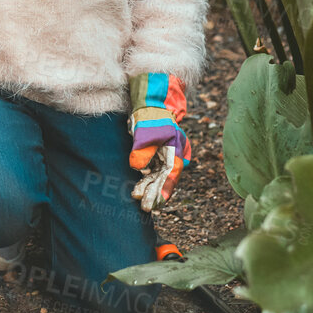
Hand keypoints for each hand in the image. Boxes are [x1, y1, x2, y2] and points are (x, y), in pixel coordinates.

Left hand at [127, 73, 190, 210]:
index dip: (164, 189)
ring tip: (138, 199)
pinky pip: (152, 172)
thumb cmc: (150, 116)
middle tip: (146, 208)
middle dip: (155, 194)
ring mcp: (164, 156)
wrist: (151, 103)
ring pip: (158, 177)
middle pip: (164, 179)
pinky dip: (145, 181)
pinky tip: (137, 190)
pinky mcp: (156, 155)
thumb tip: (138, 168)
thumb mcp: (144, 131)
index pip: (170, 173)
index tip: (157, 202)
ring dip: (148, 189)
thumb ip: (142, 150)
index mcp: (174, 149)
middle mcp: (172, 155)